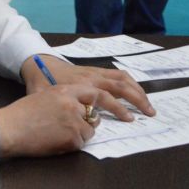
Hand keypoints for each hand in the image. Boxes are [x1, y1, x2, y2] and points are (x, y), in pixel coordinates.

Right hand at [0, 84, 105, 157]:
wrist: (10, 129)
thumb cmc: (21, 114)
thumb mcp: (44, 96)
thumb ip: (63, 98)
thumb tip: (77, 107)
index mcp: (64, 91)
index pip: (92, 93)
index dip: (96, 101)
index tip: (99, 107)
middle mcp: (72, 104)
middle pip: (93, 114)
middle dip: (86, 122)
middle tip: (72, 127)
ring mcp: (74, 121)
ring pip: (88, 131)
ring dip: (78, 136)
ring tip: (58, 135)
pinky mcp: (72, 138)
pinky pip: (80, 144)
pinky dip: (70, 146)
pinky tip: (55, 142)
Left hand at [20, 55, 155, 120]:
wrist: (38, 62)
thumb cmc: (41, 83)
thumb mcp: (44, 99)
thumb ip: (56, 111)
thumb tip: (69, 125)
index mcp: (81, 85)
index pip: (107, 97)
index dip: (119, 109)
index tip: (130, 119)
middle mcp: (92, 77)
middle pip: (121, 86)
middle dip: (138, 99)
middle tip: (150, 112)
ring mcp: (95, 72)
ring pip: (122, 78)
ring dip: (137, 90)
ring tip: (147, 103)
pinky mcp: (96, 70)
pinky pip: (117, 74)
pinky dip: (130, 82)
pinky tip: (136, 91)